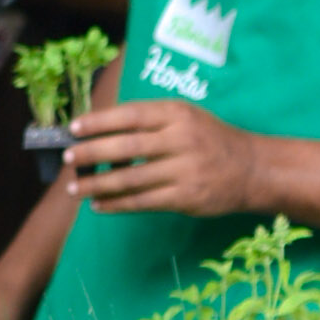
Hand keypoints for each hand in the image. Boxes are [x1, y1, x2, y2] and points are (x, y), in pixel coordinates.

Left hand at [57, 92, 262, 220]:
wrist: (252, 169)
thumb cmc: (209, 139)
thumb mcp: (186, 117)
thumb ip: (150, 120)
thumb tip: (100, 128)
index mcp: (177, 114)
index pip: (130, 115)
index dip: (99, 122)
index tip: (73, 128)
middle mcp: (181, 140)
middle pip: (127, 147)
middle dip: (92, 153)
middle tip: (68, 158)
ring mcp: (185, 170)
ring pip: (131, 179)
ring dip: (98, 184)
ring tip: (74, 187)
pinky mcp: (186, 197)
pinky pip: (143, 201)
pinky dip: (117, 204)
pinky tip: (98, 204)